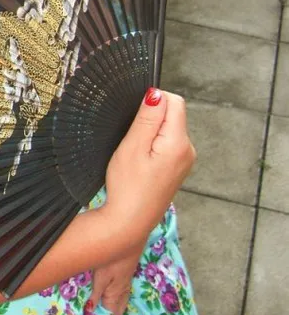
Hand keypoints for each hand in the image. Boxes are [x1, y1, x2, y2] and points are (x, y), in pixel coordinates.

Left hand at [89, 246, 143, 314]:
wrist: (130, 239)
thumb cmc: (112, 257)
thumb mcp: (101, 276)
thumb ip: (96, 294)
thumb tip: (91, 312)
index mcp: (115, 295)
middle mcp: (122, 293)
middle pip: (117, 312)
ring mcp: (126, 284)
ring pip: (121, 304)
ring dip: (115, 312)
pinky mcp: (126, 277)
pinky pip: (123, 295)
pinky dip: (118, 302)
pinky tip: (115, 301)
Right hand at [105, 88, 194, 244]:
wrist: (129, 222)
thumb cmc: (127, 188)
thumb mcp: (133, 146)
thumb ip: (148, 118)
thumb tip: (157, 92)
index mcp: (179, 142)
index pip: (175, 101)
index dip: (153, 102)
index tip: (136, 119)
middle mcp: (188, 150)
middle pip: (172, 115)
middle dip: (151, 119)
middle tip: (133, 142)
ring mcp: (185, 161)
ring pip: (168, 129)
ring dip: (151, 133)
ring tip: (135, 155)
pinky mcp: (178, 169)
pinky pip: (167, 144)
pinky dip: (153, 146)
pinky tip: (141, 163)